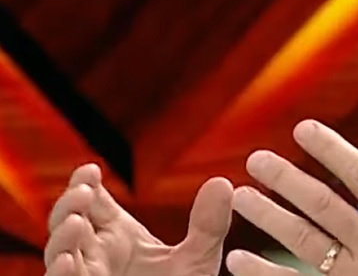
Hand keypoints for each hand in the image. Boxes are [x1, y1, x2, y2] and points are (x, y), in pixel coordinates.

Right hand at [43, 163, 233, 275]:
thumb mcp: (197, 259)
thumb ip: (209, 225)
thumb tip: (221, 182)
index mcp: (117, 235)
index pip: (93, 202)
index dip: (86, 184)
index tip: (91, 170)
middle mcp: (96, 255)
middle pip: (68, 223)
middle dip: (69, 205)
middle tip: (84, 192)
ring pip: (58, 256)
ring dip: (62, 239)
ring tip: (76, 223)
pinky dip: (62, 274)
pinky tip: (69, 263)